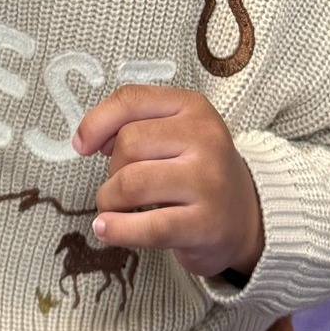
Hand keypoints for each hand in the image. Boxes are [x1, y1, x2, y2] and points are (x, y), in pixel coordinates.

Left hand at [74, 86, 264, 279]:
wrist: (247, 216)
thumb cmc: (198, 171)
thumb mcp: (177, 132)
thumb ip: (135, 124)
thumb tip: (90, 139)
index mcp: (192, 107)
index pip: (131, 100)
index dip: (96, 122)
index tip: (82, 145)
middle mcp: (204, 139)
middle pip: (128, 144)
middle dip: (110, 169)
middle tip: (120, 186)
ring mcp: (207, 181)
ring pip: (131, 183)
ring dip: (109, 201)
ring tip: (114, 210)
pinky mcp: (205, 224)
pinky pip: (147, 227)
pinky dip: (117, 230)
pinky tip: (107, 230)